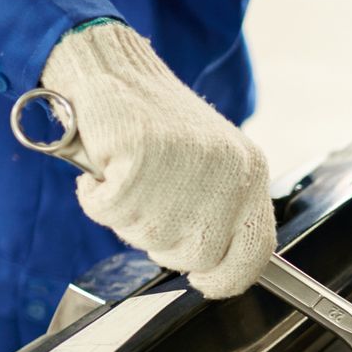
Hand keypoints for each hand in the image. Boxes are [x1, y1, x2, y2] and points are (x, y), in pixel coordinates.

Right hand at [39, 22, 274, 296]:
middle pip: (197, 256)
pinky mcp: (141, 155)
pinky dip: (96, 198)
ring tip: (126, 177)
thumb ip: (222, 213)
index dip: (228, 278)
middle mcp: (227, 170)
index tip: (206, 282)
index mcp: (250, 172)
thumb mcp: (212, 167)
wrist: (114, 68)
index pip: (256, 252)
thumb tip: (216, 269)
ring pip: (150, 237)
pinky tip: (104, 170)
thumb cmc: (156, 125)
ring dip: (126, 217)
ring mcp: (186, 163)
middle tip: (146, 207)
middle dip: (163, 243)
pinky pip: (110, 212)